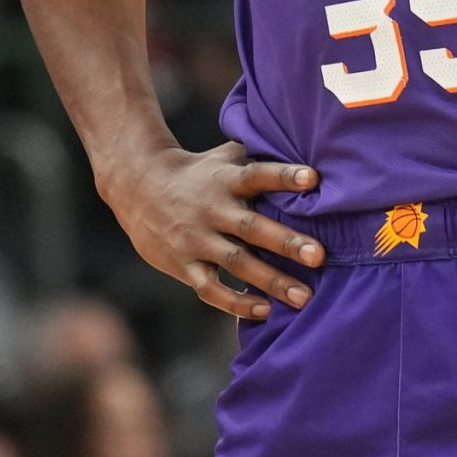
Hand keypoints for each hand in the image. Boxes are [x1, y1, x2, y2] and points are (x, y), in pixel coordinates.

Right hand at [97, 142, 321, 319]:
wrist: (137, 186)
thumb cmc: (196, 173)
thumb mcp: (221, 158)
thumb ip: (257, 156)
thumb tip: (303, 146)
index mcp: (224, 180)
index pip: (256, 175)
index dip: (283, 176)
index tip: (313, 179)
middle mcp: (211, 209)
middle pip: (251, 227)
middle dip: (285, 242)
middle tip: (319, 256)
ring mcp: (195, 239)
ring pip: (236, 263)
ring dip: (271, 280)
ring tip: (304, 298)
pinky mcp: (183, 264)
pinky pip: (210, 289)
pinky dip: (236, 303)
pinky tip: (264, 310)